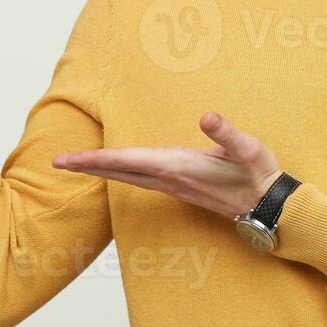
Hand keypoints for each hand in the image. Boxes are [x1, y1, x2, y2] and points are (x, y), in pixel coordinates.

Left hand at [52, 111, 281, 220]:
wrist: (271, 208)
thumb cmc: (260, 175)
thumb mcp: (249, 149)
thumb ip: (227, 134)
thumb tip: (207, 117)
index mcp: (178, 166)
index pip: (128, 161)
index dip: (97, 158)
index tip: (69, 159)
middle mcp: (170, 179)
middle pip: (119, 172)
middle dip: (87, 166)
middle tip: (56, 161)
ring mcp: (173, 187)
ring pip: (127, 177)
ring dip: (100, 169)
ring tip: (76, 163)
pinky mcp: (180, 189)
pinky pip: (139, 181)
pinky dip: (120, 174)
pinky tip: (114, 171)